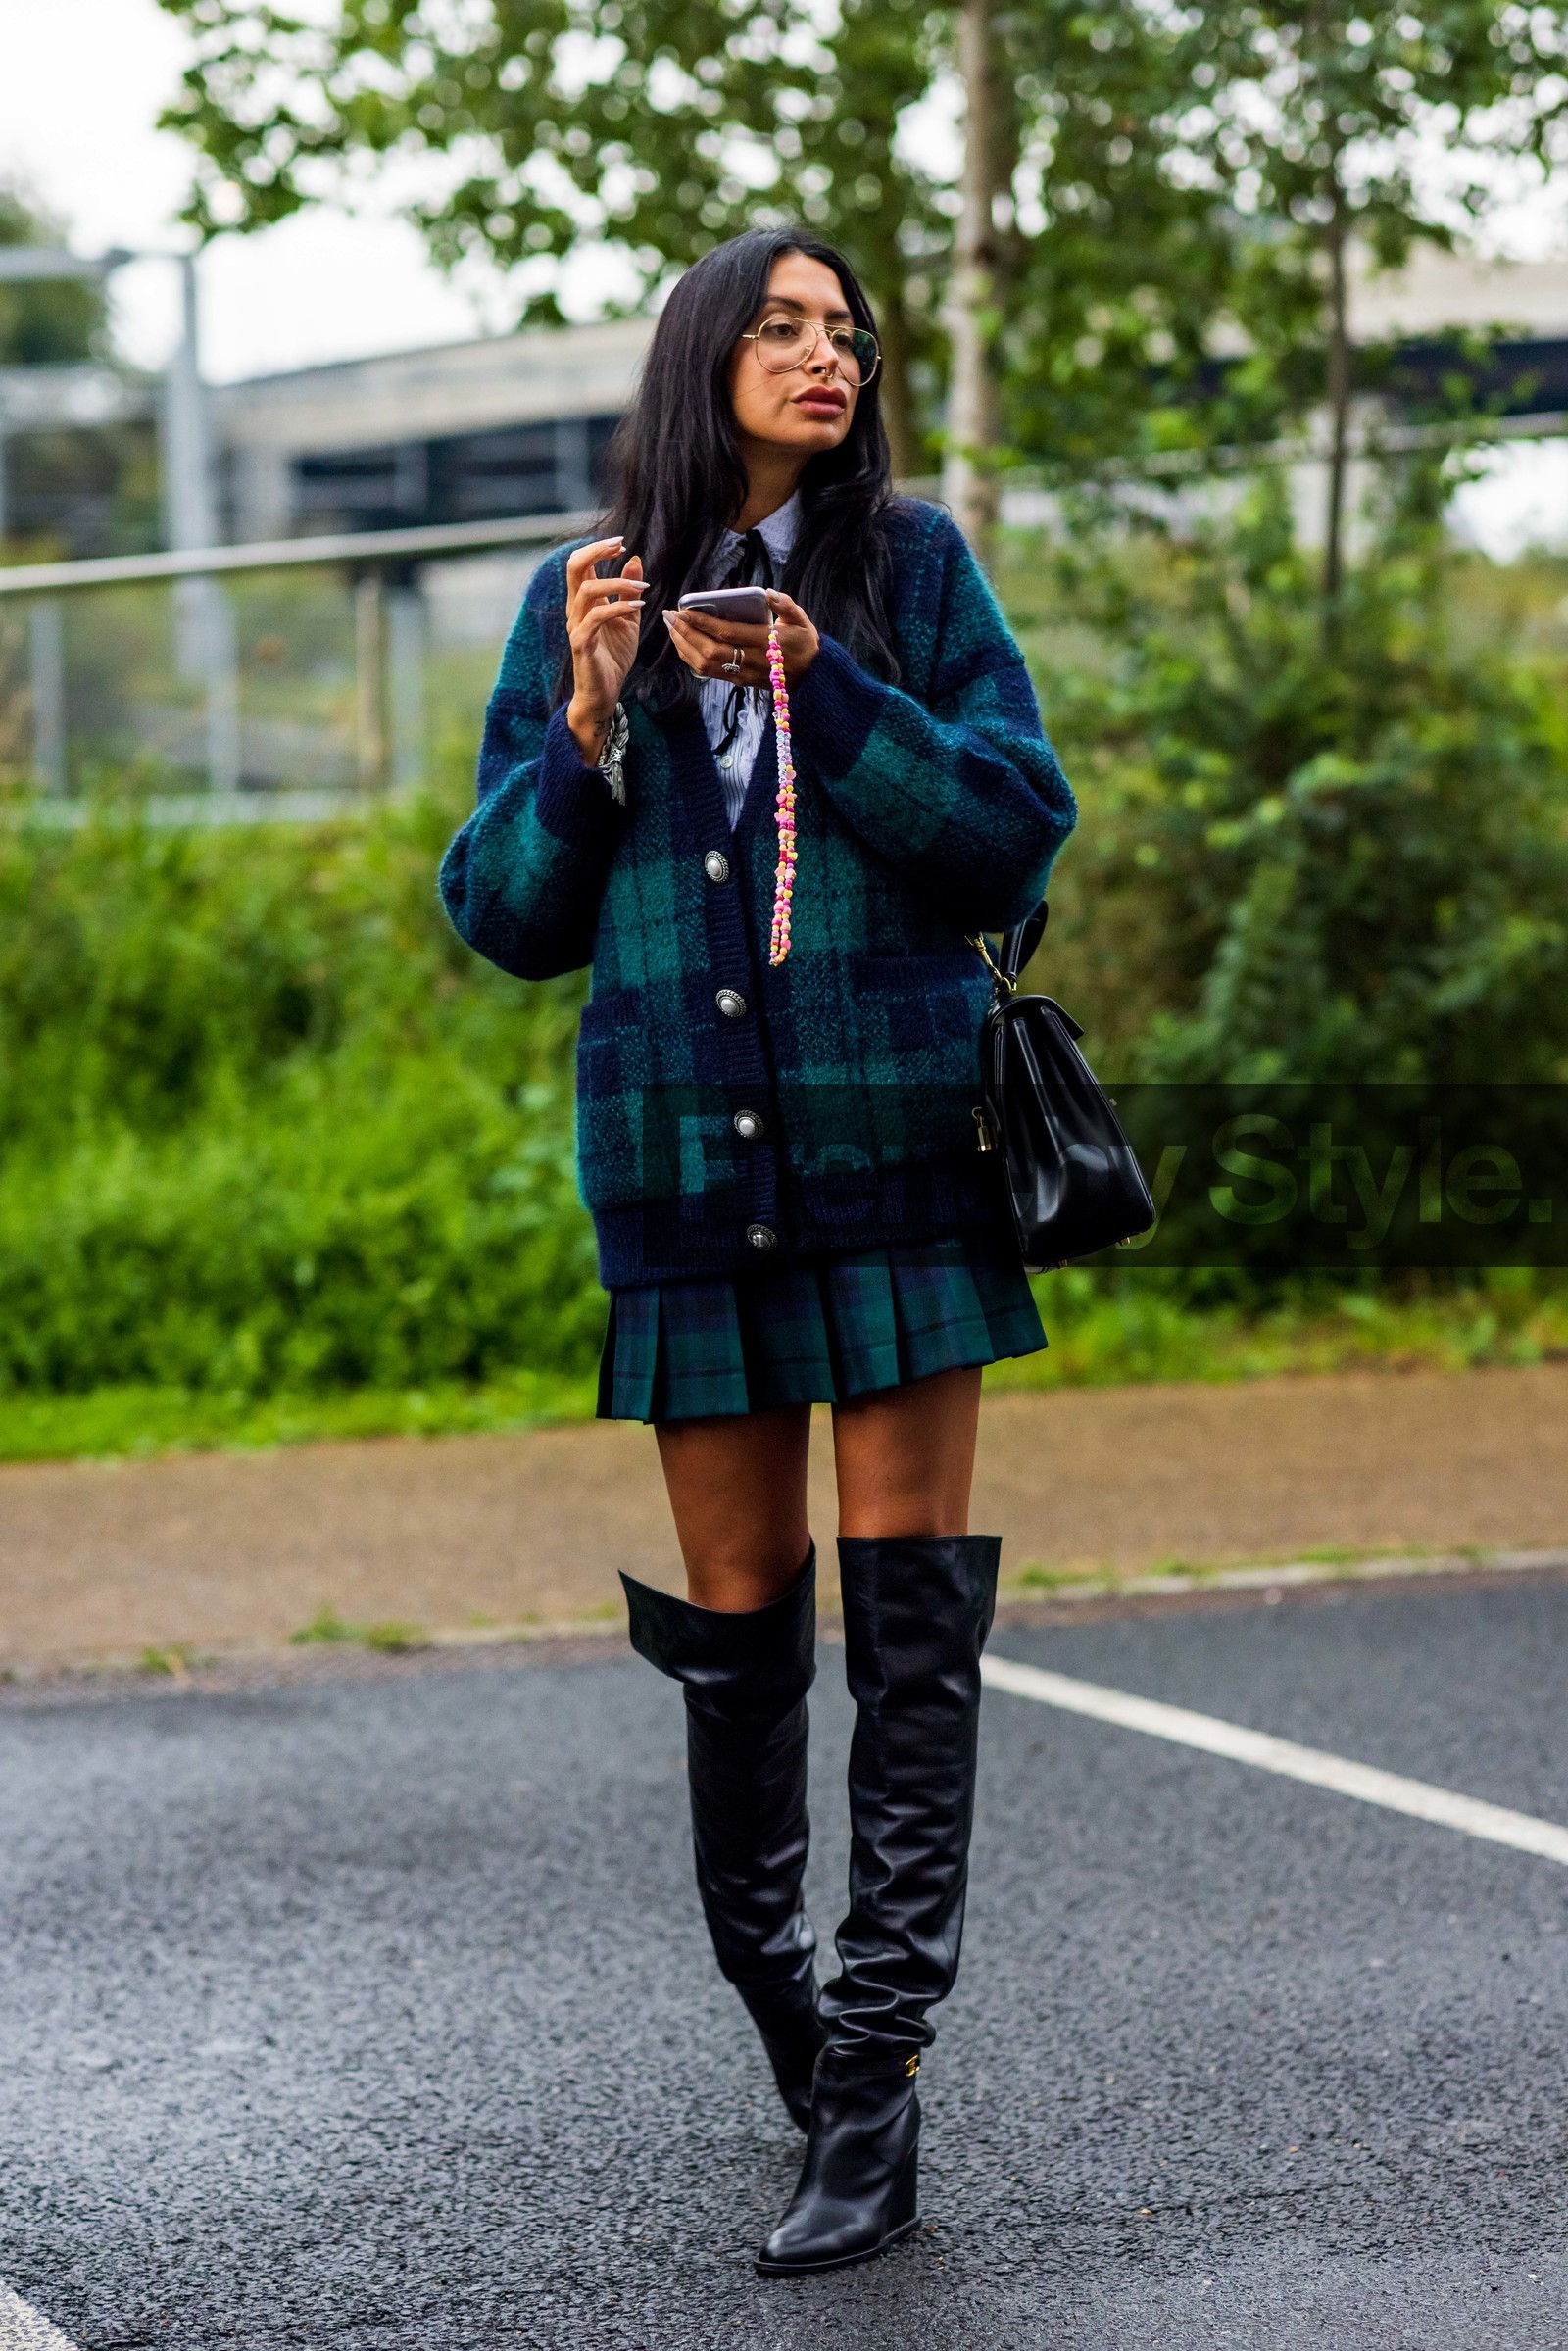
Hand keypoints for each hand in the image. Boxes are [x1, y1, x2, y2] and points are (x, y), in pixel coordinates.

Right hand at [565, 537, 644, 766]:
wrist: (604, 693)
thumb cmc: (613, 657)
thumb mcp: (627, 619)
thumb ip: (628, 591)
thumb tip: (634, 560)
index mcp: (584, 601)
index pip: (581, 564)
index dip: (598, 549)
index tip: (621, 544)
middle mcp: (576, 610)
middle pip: (574, 567)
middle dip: (596, 551)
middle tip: (620, 545)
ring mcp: (576, 626)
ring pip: (586, 590)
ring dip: (616, 583)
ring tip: (642, 588)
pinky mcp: (581, 644)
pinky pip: (596, 618)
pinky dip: (618, 607)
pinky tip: (638, 606)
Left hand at [662, 589, 818, 690]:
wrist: (811, 678)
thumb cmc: (804, 644)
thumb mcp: (801, 621)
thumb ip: (786, 605)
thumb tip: (768, 593)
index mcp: (765, 643)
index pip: (727, 633)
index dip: (703, 623)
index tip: (684, 610)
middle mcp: (751, 662)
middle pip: (710, 651)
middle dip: (686, 634)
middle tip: (670, 616)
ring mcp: (743, 675)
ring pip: (705, 665)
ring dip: (684, 646)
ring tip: (672, 628)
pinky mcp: (739, 682)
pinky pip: (709, 672)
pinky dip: (691, 657)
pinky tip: (682, 642)